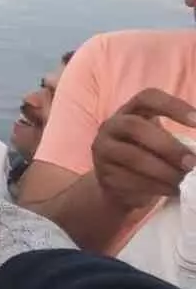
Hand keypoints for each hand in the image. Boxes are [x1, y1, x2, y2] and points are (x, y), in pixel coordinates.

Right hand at [92, 88, 195, 210]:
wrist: (118, 185)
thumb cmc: (147, 156)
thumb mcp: (159, 142)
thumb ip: (177, 142)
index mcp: (130, 111)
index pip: (147, 98)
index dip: (172, 106)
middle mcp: (111, 126)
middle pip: (135, 127)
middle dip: (168, 146)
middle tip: (192, 163)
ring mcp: (103, 150)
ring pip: (132, 157)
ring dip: (164, 171)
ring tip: (185, 181)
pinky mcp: (103, 174)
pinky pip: (130, 180)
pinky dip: (156, 187)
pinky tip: (173, 190)